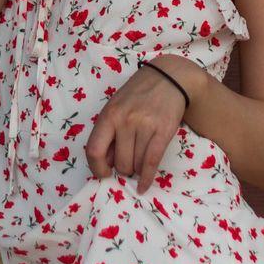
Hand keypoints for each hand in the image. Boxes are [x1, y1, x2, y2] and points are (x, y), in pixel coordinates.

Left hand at [85, 59, 189, 189]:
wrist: (169, 78)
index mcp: (109, 115)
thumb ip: (109, 132)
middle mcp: (125, 121)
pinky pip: (151, 162)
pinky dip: (147, 178)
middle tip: (128, 163)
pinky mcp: (163, 131)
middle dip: (123, 169)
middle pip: (120, 162)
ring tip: (139, 162)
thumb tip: (106, 163)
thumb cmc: (138, 94)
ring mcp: (145, 126)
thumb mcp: (116, 107)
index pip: (94, 150)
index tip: (104, 174)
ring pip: (136, 165)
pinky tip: (143, 186)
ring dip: (136, 170)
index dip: (97, 168)